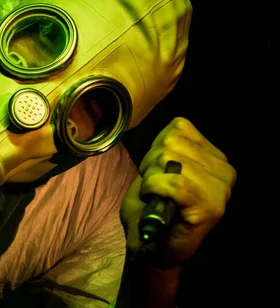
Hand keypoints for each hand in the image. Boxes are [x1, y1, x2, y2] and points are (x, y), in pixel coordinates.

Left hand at [120, 117, 235, 268]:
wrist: (150, 248)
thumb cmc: (150, 208)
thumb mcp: (158, 166)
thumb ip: (166, 147)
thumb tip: (168, 135)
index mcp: (215, 157)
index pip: (179, 127)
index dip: (156, 147)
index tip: (156, 171)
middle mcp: (224, 171)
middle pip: (171, 142)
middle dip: (150, 164)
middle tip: (154, 188)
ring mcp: (220, 190)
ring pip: (169, 159)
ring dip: (150, 178)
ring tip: (156, 196)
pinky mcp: (210, 207)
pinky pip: (172, 182)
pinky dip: (152, 187)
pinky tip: (153, 201)